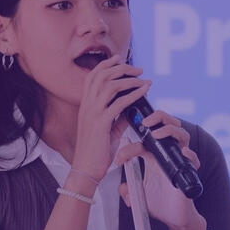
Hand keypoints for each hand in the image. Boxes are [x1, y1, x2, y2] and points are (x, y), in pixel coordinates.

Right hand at [71, 54, 149, 181]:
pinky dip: (133, 94)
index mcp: (85, 106)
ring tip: (143, 79)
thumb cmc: (95, 153)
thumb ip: (118, 119)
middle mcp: (87, 106)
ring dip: (129, 79)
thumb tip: (131, 112)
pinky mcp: (100, 123)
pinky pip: (118, 103)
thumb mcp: (108, 131)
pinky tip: (143, 91)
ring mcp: (92, 114)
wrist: (85, 170)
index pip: (93, 77)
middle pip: (102, 76)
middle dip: (121, 68)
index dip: (106, 65)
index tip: (119, 59)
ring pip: (110, 85)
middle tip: (138, 69)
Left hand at [115, 110, 205, 229]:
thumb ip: (128, 191)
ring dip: (170, 130)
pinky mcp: (189, 172)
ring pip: (182, 134)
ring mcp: (180, 161)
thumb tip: (122, 188)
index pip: (142, 142)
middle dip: (157, 117)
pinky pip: (193, 159)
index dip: (128, 147)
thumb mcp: (138, 196)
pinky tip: (183, 153)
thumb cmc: (159, 204)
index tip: (118, 160)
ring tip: (158, 134)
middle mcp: (167, 155)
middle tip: (145, 122)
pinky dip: (189, 155)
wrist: (174, 219)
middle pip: (167, 125)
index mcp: (154, 157)